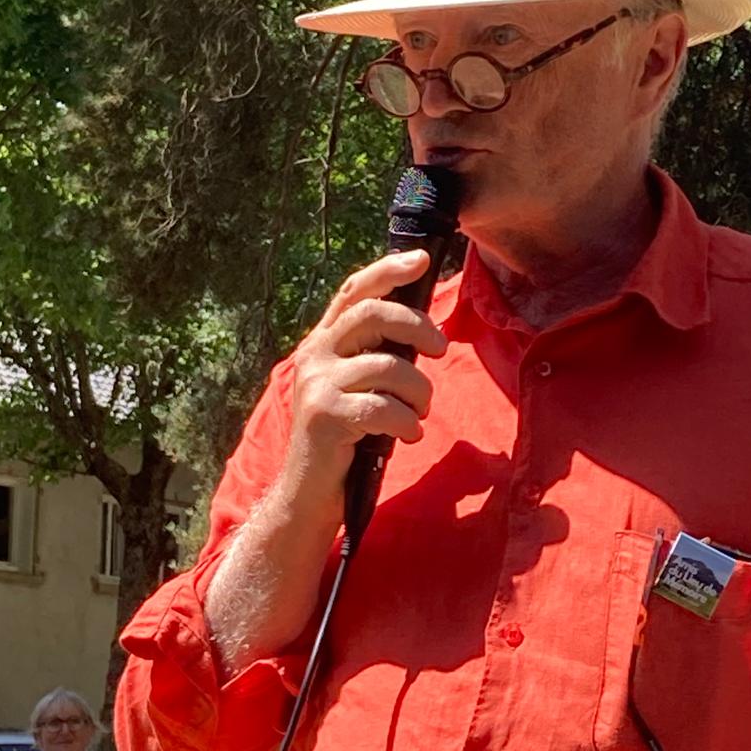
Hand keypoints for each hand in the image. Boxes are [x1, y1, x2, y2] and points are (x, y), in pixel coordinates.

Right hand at [283, 251, 447, 489]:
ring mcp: (317, 385)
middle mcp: (314, 355)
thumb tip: (423, 332)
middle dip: (417, 325)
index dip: (387, 270)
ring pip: (388, 366)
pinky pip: (384, 407)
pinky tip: (407, 435)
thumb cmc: (346, 438)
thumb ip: (377, 356)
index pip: (353, 292)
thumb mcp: (357, 387)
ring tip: (420, 413)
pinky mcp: (325, 417)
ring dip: (419, 391)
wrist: (309, 492)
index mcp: (323, 342)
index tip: (422, 258)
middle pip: (373, 315)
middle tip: (441, 348)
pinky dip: (407, 422)